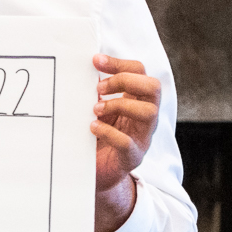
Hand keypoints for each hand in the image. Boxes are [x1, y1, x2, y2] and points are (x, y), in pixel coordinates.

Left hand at [92, 53, 158, 231]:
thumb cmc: (97, 135)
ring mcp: (142, 137)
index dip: (119, 63)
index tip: (95, 61)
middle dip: (125, 82)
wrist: (96, 171)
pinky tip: (93, 128)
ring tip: (95, 110)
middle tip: (99, 89)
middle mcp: (145, 116)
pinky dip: (110, 132)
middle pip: (153, 87)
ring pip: (149, 112)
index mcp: (136, 99)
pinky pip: (128, 143)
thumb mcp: (96, 108)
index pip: (140, 71)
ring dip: (120, 105)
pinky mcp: (131, 157)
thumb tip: (78, 67)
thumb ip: (95, 91)